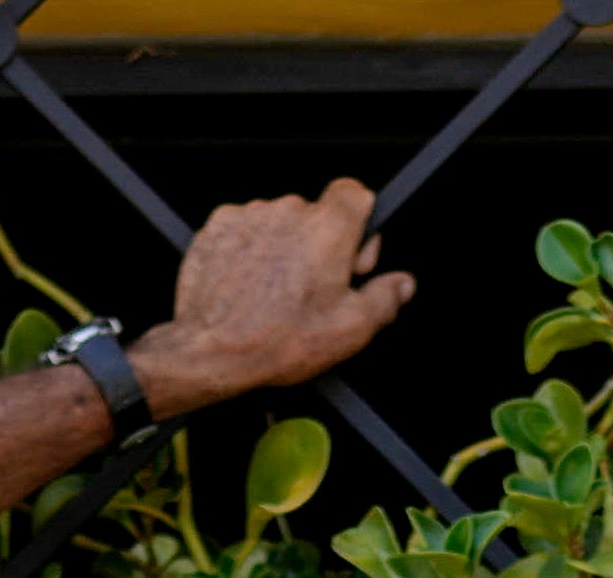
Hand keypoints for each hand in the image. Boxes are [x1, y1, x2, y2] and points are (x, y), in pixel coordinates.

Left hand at [136, 180, 412, 419]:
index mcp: (327, 228)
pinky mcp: (218, 226)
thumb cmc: (277, 340)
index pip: (355, 192)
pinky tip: (251, 288)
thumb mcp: (351, 330)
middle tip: (312, 290)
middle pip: (317, 215)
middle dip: (320, 246)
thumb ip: (386, 298)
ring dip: (284, 250)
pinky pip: (247, 230)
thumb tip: (401, 284)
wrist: (211, 351)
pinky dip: (252, 253)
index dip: (360, 223)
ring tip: (276, 295)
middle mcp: (288, 211)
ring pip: (280, 224)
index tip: (352, 257)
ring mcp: (250, 215)